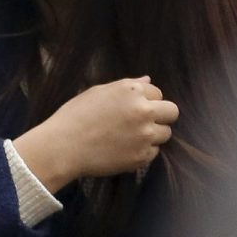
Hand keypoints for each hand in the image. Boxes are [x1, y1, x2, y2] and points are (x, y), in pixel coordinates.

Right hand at [12, 77, 178, 192]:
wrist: (64, 145)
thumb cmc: (75, 115)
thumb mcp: (97, 92)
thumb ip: (126, 86)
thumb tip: (148, 80)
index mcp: (130, 91)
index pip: (157, 93)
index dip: (146, 100)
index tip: (133, 107)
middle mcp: (143, 110)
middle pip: (172, 111)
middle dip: (162, 115)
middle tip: (143, 121)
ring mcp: (146, 135)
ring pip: (165, 133)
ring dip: (152, 134)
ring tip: (129, 136)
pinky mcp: (144, 156)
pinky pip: (154, 151)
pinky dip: (143, 150)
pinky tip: (123, 148)